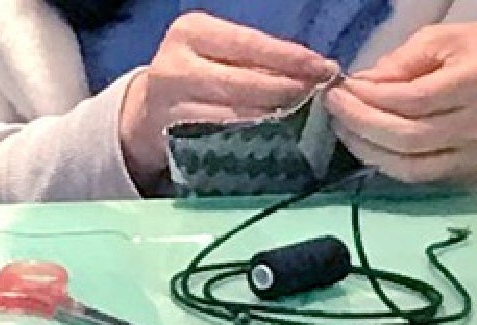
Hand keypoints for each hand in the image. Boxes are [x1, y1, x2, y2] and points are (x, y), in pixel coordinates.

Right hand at [118, 12, 337, 189]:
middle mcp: (178, 63)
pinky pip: (227, 140)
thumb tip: (317, 69)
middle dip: (290, 89)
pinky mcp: (179, 137)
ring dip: (279, 119)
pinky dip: (258, 140)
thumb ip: (260, 60)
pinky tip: (281, 140)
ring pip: (238, 114)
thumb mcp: (222, 56)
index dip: (290, 56)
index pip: (250, 43)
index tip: (325, 67)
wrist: (151, 111)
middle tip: (323, 98)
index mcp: (193, 31)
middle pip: (246, 80)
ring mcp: (174, 103)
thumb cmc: (201, 77)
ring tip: (309, 120)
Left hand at [324, 24, 476, 188]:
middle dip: (362, 125)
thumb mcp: (457, 38)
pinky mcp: (470, 177)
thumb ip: (410, 59)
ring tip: (344, 129)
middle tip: (334, 108)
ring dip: (370, 152)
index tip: (342, 85)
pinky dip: (389, 166)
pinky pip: (423, 180)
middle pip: (410, 138)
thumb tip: (366, 82)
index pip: (414, 99)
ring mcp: (476, 158)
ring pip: (414, 168)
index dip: (371, 96)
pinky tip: (369, 148)